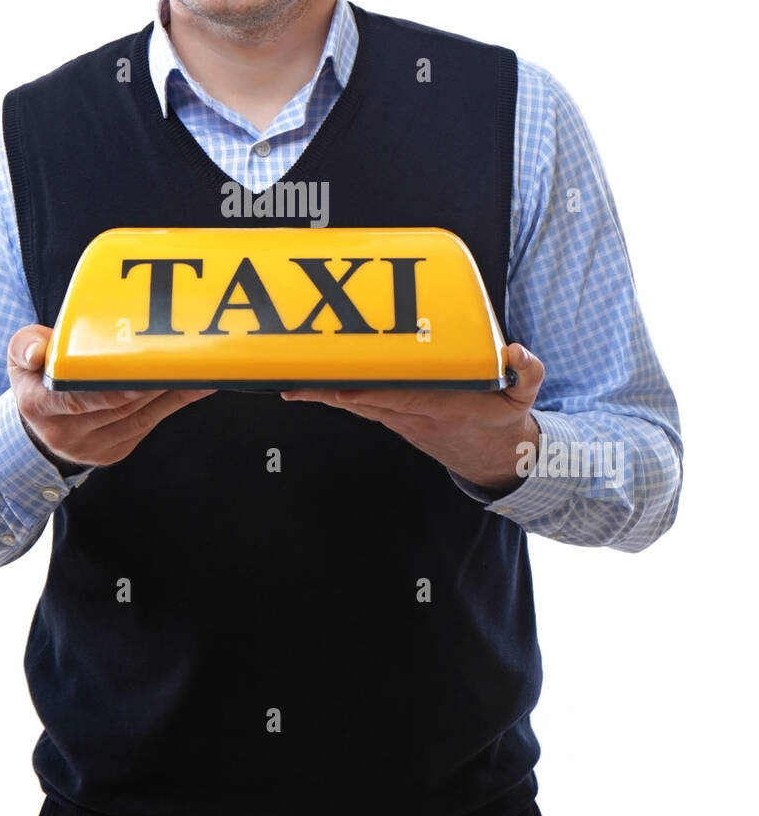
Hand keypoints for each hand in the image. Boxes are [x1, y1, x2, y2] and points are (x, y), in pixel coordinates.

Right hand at [7, 324, 216, 469]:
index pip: (74, 399)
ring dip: (171, 391)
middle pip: (117, 406)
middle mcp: (64, 432)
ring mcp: (93, 447)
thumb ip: (26, 346)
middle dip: (151, 382)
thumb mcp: (20, 357)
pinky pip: (149, 424)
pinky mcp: (115, 450)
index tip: (136, 377)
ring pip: (139, 416)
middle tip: (181, 358)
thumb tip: (37, 353)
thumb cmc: (36, 379)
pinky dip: (175, 403)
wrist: (39, 426)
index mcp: (39, 405)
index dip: (107, 390)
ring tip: (198, 366)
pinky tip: (199, 384)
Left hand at [280, 342, 543, 493]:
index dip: (371, 394)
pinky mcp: (393, 416)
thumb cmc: (502, 421)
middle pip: (364, 401)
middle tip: (294, 379)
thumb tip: (518, 355)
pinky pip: (358, 403)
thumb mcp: (523, 399)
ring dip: (321, 393)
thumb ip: (527, 373)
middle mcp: (414, 415)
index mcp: (443, 408)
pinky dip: (331, 394)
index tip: (343, 387)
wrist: (493, 459)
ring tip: (288, 379)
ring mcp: (400, 417)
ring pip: (355, 403)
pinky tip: (307, 385)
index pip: (401, 399)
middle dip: (329, 391)